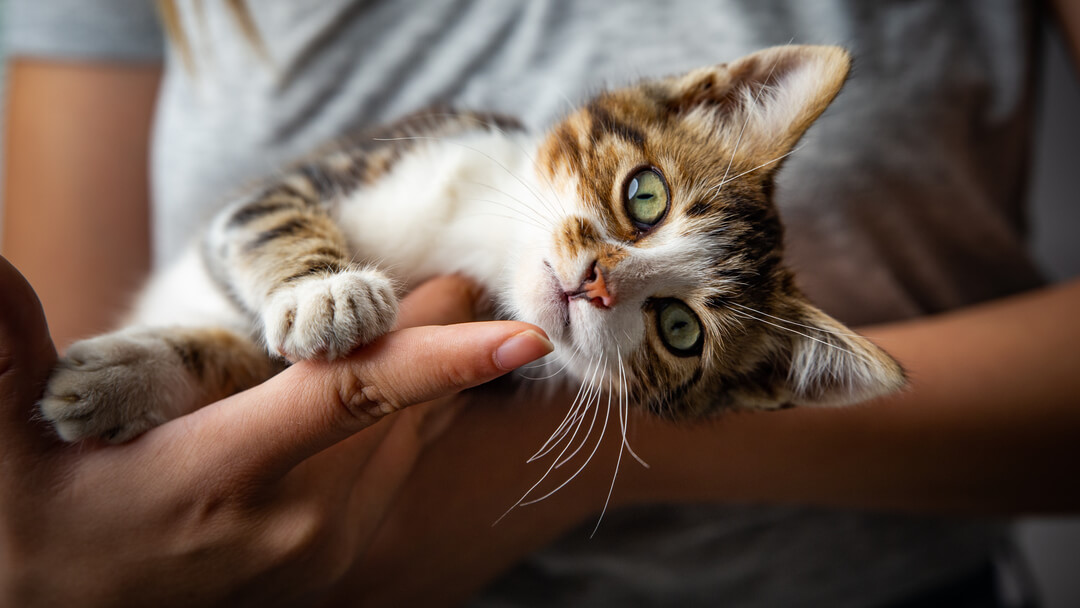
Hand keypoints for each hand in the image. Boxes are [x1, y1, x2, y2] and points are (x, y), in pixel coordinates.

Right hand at [0, 256, 551, 606]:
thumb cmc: (47, 535)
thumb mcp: (8, 456)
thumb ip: (4, 358)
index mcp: (223, 476)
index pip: (348, 398)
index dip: (438, 360)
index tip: (519, 332)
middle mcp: (299, 519)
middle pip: (405, 404)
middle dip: (438, 333)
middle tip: (448, 278)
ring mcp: (331, 546)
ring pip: (419, 434)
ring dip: (436, 372)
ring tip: (434, 316)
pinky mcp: (344, 556)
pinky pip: (409, 466)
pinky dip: (424, 414)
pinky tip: (409, 384)